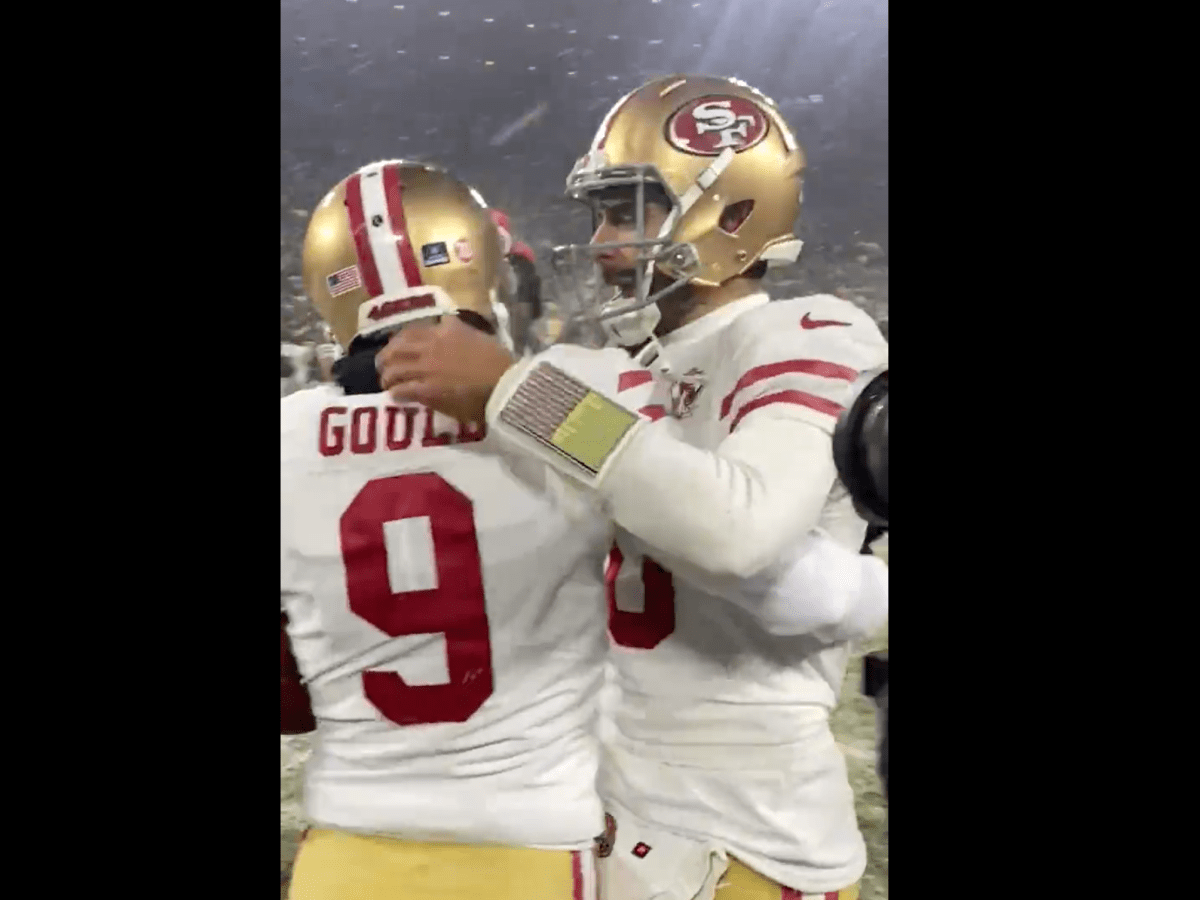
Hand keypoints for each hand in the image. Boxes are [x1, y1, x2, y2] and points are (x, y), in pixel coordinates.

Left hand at [376, 316, 515, 422]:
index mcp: (447, 330)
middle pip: (397, 348)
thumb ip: (462, 332)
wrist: (506, 385)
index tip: (400, 347)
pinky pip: (402, 390)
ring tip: (387, 384)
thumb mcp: (480, 337)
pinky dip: (396, 393)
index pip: (413, 331)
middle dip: (387, 357)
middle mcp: (431, 344)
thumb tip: (451, 327)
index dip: (402, 340)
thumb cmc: (501, 364)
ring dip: (388, 377)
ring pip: (394, 369)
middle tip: (384, 366)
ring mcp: (426, 367)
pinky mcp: (425, 389)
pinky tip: (395, 397)